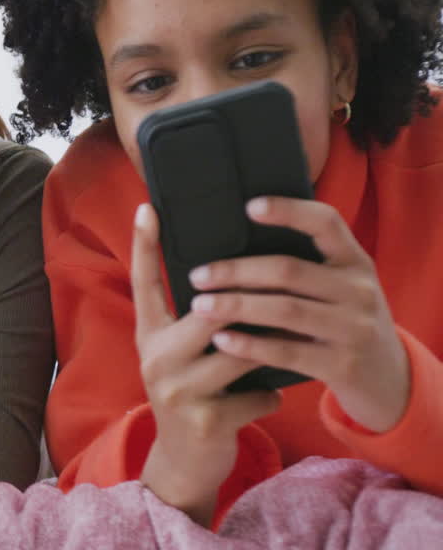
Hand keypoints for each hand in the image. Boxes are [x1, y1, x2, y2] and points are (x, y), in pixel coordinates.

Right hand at [131, 204, 280, 525]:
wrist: (183, 463)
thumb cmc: (193, 398)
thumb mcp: (182, 358)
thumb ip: (195, 323)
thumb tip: (232, 278)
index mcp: (149, 337)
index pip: (144, 283)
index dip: (144, 245)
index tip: (148, 207)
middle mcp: (155, 358)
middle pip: (204, 312)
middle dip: (241, 301)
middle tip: (273, 286)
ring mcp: (177, 389)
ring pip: (236, 350)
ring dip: (265, 347)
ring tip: (283, 341)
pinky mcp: (203, 419)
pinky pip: (254, 392)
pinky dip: (267, 395)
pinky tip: (269, 398)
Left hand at [189, 196, 408, 432]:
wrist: (389, 380)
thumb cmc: (345, 322)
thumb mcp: (340, 288)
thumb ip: (304, 268)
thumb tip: (233, 246)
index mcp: (355, 261)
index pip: (327, 223)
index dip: (289, 211)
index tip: (249, 206)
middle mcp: (360, 290)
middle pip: (289, 270)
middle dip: (236, 272)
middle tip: (198, 277)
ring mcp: (355, 328)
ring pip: (285, 310)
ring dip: (236, 306)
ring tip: (199, 307)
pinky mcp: (343, 364)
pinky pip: (288, 351)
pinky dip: (250, 345)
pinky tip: (221, 340)